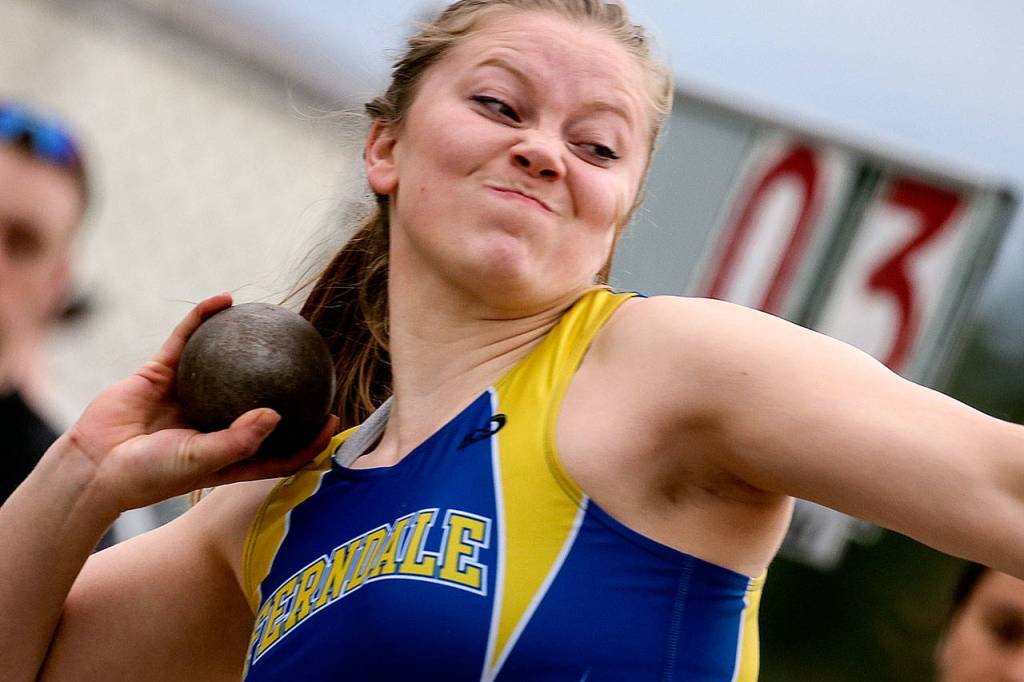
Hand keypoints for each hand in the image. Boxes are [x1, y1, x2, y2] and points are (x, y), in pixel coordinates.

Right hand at [63, 294, 337, 512]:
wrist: (93, 465)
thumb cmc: (148, 475)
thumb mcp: (200, 462)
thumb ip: (238, 440)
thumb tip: (276, 414)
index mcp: (231, 452)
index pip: (281, 447)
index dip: (309, 436)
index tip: (334, 416)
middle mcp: (215, 421)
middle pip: (259, 398)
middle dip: (285, 381)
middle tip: (313, 358)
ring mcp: (190, 395)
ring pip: (226, 362)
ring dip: (247, 339)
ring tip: (274, 318)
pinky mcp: (162, 373)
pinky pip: (188, 339)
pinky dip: (203, 318)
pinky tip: (224, 299)